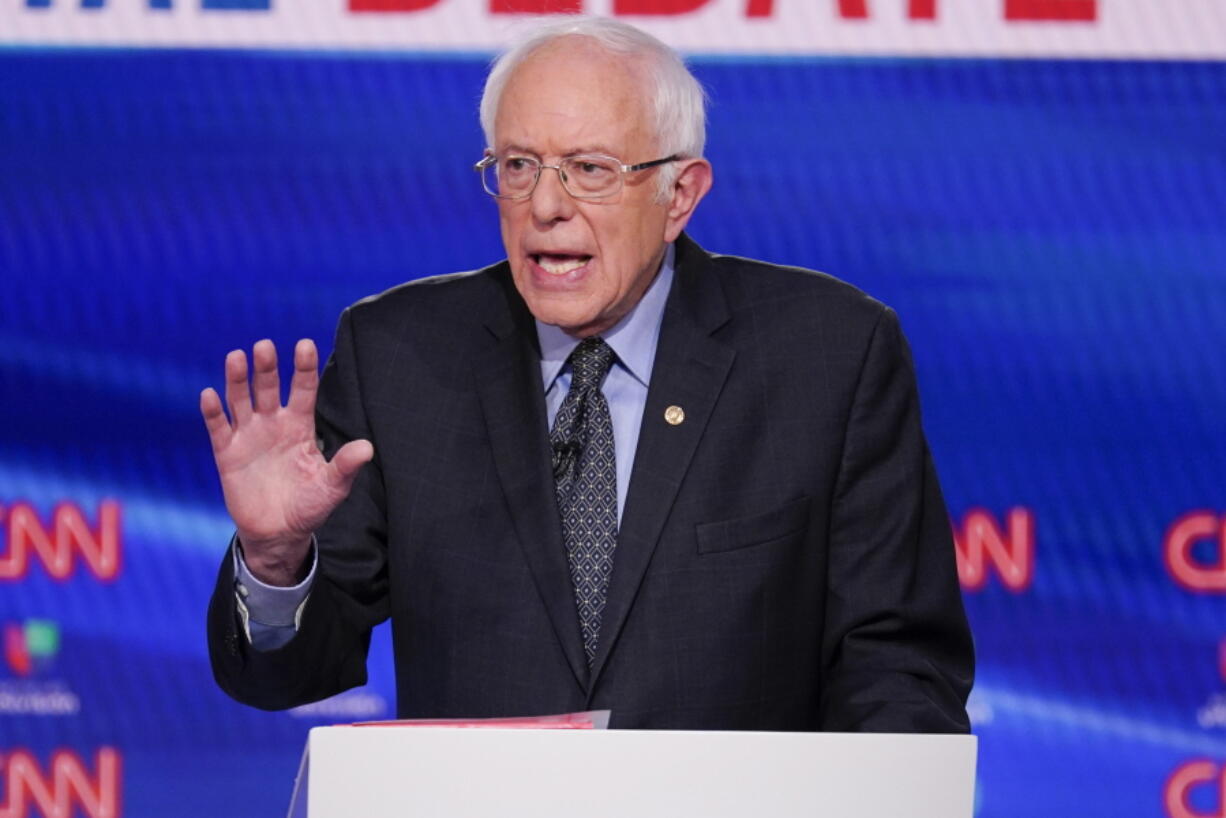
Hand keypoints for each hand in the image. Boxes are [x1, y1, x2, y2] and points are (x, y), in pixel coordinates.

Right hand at [200, 339, 373, 585]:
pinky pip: (218, 428)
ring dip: (237, 380)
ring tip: (236, 357)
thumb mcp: (333, 487)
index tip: (305, 345)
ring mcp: (249, 436)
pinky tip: (210, 395)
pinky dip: (213, 412)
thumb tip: (368, 447)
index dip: (304, 368)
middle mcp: (273, 424)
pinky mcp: (227, 453)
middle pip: (268, 388)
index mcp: (300, 426)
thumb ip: (346, 465)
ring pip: (240, 400)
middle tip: (265, 346)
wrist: (280, 533)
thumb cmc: (310, 505)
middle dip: (267, 367)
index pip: (303, 390)